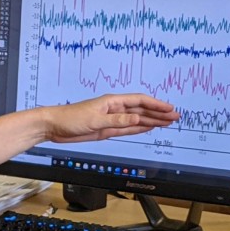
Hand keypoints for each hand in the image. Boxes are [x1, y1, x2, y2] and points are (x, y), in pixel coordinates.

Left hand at [38, 93, 179, 143]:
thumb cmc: (71, 119)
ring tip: (167, 123)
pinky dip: (139, 128)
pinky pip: (128, 129)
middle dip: (159, 113)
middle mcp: (115, 109)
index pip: (140, 101)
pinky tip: (149, 127)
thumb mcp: (96, 120)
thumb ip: (118, 120)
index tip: (169, 109)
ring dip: (152, 121)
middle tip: (175, 117)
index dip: (156, 105)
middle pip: (141, 110)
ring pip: (137, 120)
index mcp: (113, 102)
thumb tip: (137, 119)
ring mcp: (112, 119)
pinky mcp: (107, 129)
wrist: (54, 127)